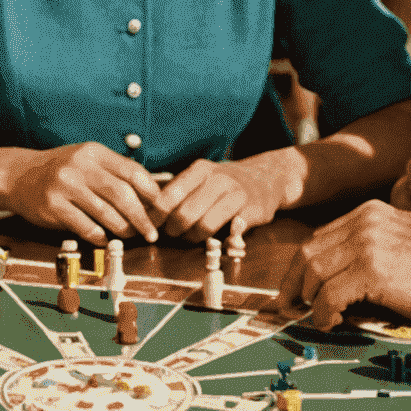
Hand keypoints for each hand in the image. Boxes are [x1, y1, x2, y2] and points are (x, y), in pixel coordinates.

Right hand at [5, 142, 163, 244]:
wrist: (19, 175)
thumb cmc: (62, 170)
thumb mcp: (87, 160)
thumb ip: (115, 172)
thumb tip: (151, 193)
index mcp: (94, 152)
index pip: (132, 171)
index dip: (151, 192)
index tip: (161, 208)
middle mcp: (80, 166)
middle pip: (122, 194)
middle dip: (141, 217)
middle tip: (151, 233)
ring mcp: (65, 186)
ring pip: (106, 213)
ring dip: (123, 229)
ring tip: (130, 236)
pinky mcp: (53, 206)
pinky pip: (85, 227)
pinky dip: (100, 236)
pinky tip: (105, 239)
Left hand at [154, 158, 281, 241]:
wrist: (265, 179)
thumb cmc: (223, 183)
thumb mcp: (200, 178)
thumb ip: (177, 192)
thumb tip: (145, 211)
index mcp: (201, 170)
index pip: (171, 194)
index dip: (158, 215)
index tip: (152, 226)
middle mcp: (219, 179)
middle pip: (186, 213)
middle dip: (175, 230)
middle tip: (173, 235)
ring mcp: (238, 194)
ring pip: (207, 224)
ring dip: (195, 237)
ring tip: (191, 238)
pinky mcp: (254, 211)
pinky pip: (232, 233)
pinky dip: (222, 241)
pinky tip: (218, 240)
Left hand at [273, 199, 410, 329]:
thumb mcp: (401, 241)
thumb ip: (371, 250)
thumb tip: (340, 281)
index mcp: (368, 214)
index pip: (319, 238)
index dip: (301, 267)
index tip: (294, 289)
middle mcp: (362, 222)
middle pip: (308, 253)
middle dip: (293, 283)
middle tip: (288, 307)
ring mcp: (365, 244)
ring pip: (314, 273)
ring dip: (309, 301)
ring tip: (318, 319)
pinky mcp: (372, 270)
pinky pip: (330, 295)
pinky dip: (324, 312)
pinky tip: (331, 323)